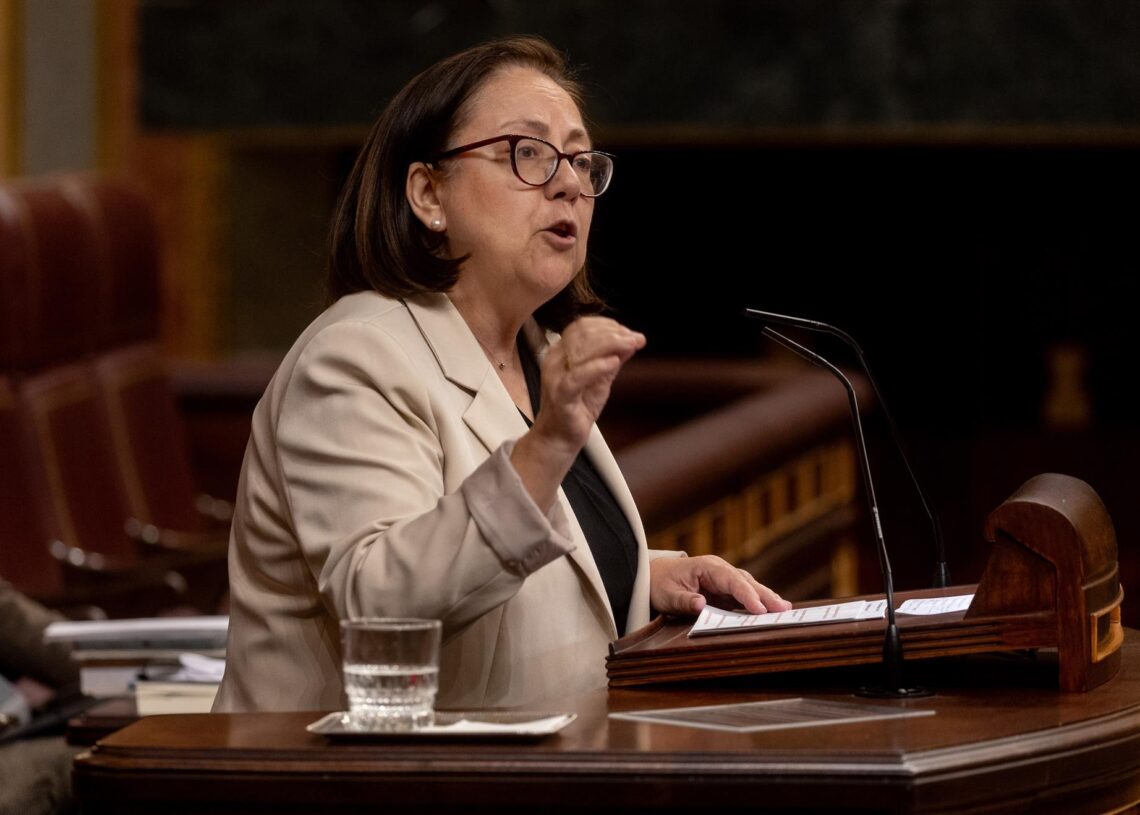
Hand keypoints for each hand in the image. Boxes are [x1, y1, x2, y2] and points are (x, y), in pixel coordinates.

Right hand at [530, 316, 645, 456]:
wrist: (560, 438)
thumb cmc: (577, 408)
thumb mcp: (600, 378)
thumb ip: (613, 358)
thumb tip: (633, 340)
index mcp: (560, 352)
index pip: (581, 327)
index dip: (608, 325)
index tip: (630, 333)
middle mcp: (554, 360)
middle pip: (583, 333)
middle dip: (614, 333)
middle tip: (636, 338)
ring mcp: (555, 377)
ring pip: (582, 350)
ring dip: (612, 344)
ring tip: (632, 344)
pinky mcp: (560, 395)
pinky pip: (578, 376)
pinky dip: (598, 366)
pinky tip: (615, 362)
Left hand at [649, 555, 791, 615]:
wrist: (654, 577)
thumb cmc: (660, 584)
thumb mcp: (667, 595)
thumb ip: (684, 600)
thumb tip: (702, 605)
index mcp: (707, 566)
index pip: (731, 580)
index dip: (746, 595)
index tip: (760, 609)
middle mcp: (720, 570)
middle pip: (745, 582)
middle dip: (765, 595)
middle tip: (783, 609)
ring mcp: (724, 579)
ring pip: (749, 587)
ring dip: (766, 598)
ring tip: (784, 610)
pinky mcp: (725, 590)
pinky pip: (744, 595)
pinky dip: (758, 602)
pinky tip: (771, 610)